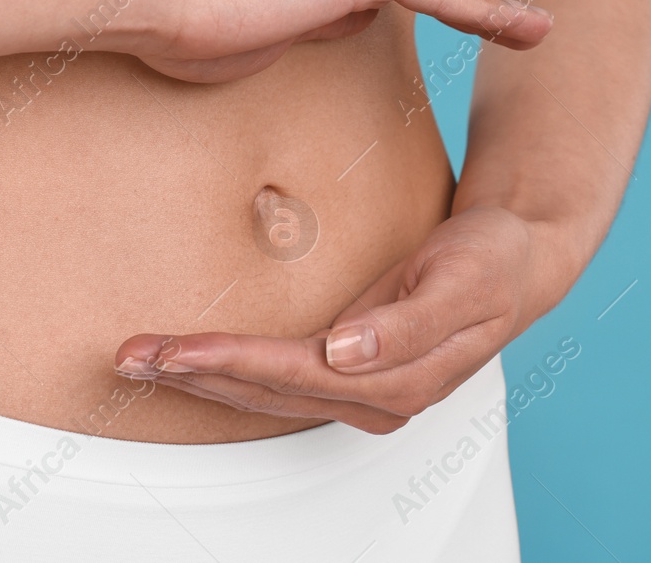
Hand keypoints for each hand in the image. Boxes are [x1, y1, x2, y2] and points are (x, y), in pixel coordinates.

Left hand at [113, 206, 560, 432]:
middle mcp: (375, 395)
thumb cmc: (494, 260)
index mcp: (401, 379)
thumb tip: (348, 352)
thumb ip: (410, 323)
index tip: (178, 351)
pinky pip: (277, 378)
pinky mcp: (350, 369)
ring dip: (200, 377)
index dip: (233, 365)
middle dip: (195, 376)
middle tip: (132, 355)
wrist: (519, 255)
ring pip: (264, 393)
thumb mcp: (466, 279)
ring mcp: (361, 388)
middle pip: (267, 393)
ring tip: (140, 357)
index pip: (296, 376)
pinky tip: (191, 360)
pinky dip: (228, 369)